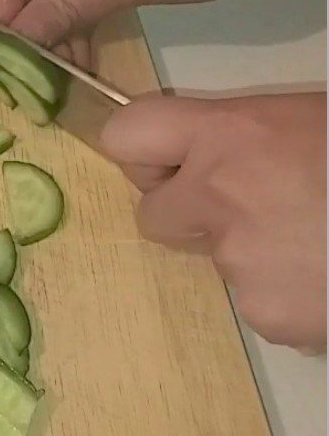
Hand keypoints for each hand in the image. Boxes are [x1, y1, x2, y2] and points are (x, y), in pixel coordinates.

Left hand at [99, 92, 326, 351]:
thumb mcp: (313, 118)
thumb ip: (250, 136)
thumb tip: (209, 155)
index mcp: (230, 135)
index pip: (127, 135)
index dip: (143, 152)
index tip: (168, 162)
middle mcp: (217, 198)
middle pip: (152, 217)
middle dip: (190, 215)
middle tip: (253, 205)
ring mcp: (239, 264)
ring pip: (216, 262)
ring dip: (251, 253)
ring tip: (318, 241)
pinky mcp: (266, 316)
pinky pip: (259, 303)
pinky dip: (286, 293)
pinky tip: (328, 275)